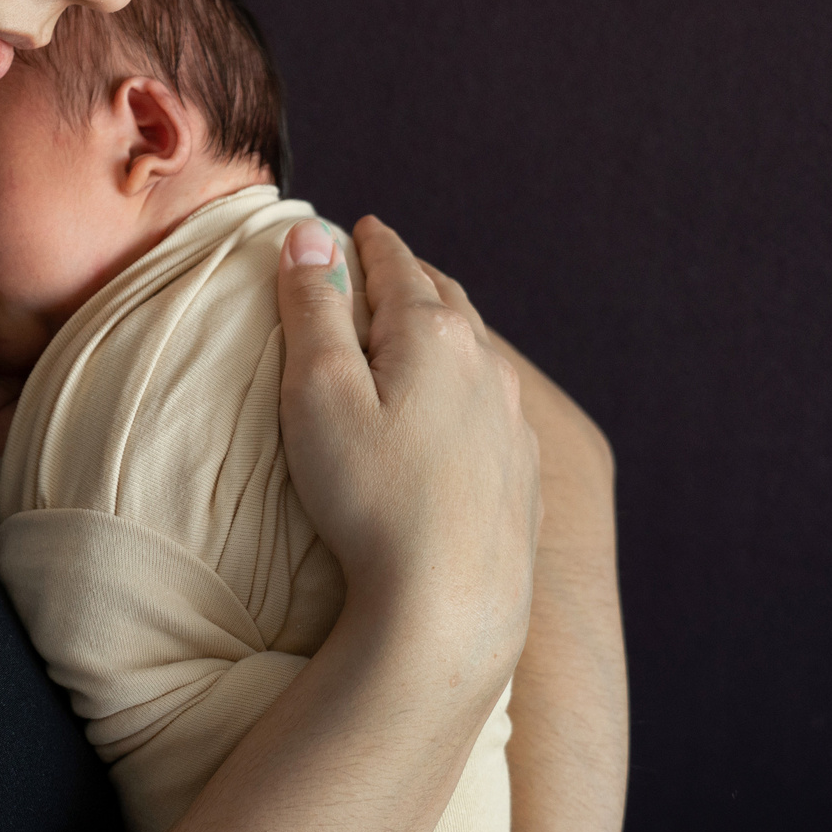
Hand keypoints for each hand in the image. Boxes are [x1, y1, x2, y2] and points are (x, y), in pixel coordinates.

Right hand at [275, 215, 540, 663]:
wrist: (450, 605)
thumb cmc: (369, 497)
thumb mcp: (318, 391)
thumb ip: (313, 307)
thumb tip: (310, 235)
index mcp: (434, 334)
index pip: (396, 265)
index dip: (370, 242)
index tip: (359, 226)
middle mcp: (485, 365)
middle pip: (445, 298)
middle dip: (411, 275)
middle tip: (384, 264)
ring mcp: (511, 421)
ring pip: (476, 350)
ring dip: (444, 327)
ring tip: (420, 324)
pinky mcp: (520, 474)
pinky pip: (493, 405)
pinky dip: (465, 383)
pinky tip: (457, 406)